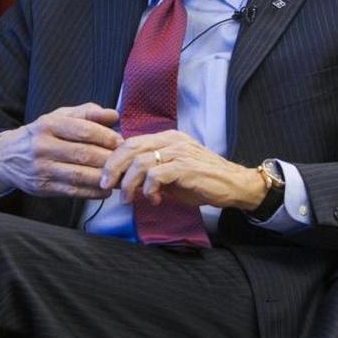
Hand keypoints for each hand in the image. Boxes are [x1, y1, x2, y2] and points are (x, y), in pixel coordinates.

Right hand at [0, 103, 121, 198]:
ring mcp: (42, 169)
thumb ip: (87, 113)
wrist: (6, 157)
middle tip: (126, 162)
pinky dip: (93, 192)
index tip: (121, 142)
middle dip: (109, 158)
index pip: (84, 130)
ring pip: (80, 175)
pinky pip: (73, 191)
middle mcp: (43, 146)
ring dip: (104, 178)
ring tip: (120, 177)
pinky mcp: (42, 187)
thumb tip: (114, 115)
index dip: (107, 137)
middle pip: (84, 154)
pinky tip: (105, 190)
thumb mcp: (58, 117)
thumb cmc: (40, 134)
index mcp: (48, 124)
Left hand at [101, 131, 263, 208]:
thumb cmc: (200, 181)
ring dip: (129, 183)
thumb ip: (148, 174)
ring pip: (141, 162)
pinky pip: (158, 175)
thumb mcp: (170, 175)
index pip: (129, 142)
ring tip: (128, 198)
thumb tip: (123, 183)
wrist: (234, 184)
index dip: (112, 159)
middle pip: (130, 148)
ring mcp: (179, 152)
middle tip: (105, 185)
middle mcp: (170, 140)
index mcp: (165, 138)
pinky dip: (149, 189)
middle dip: (112, 168)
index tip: (104, 176)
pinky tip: (153, 199)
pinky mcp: (187, 167)